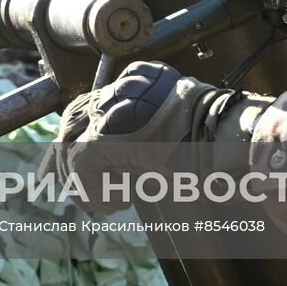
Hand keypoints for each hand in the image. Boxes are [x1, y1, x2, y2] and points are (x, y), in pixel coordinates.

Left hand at [46, 61, 243, 211]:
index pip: (90, 106)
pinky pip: (81, 167)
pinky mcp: (104, 136)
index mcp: (136, 82)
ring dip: (82, 180)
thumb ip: (139, 143)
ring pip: (71, 145)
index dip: (76, 137)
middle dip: (61, 157)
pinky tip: (120, 202)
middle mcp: (118, 89)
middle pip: (72, 120)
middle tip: (57, 186)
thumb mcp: (173, 137)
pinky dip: (95, 191)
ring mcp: (109, 110)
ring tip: (110, 201)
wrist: (229, 142)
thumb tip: (110, 168)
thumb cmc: (214, 145)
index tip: (71, 166)